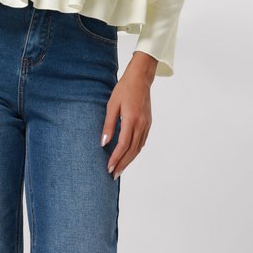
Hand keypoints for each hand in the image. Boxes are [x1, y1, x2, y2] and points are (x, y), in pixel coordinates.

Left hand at [100, 52, 156, 179]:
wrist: (141, 78)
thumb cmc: (124, 89)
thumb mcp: (112, 105)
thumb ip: (108, 125)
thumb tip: (103, 143)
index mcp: (131, 120)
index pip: (123, 145)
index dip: (116, 158)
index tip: (108, 167)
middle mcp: (141, 124)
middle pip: (132, 150)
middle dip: (122, 164)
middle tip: (114, 174)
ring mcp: (146, 124)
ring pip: (138, 148)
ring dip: (129, 160)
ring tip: (120, 169)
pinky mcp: (148, 123)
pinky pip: (142, 142)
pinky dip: (135, 151)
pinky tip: (129, 156)